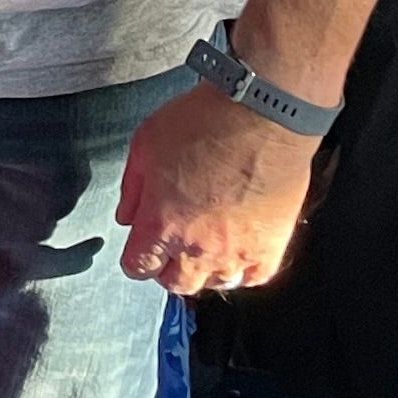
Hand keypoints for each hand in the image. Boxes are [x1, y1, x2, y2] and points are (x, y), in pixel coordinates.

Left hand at [114, 79, 325, 295]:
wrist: (262, 112)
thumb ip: (132, 187)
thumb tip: (127, 216)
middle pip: (176, 283)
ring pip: (214, 284)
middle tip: (172, 247)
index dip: (137, 258)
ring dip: (206, 269)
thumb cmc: (206, 120)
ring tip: (207, 245)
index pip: (137, 267)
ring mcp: (236, 251)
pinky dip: (243, 269)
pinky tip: (238, 250)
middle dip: (168, 268)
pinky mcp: (270, 246)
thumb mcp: (146, 142)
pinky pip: (253, 277)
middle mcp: (197, 247)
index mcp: (161, 223)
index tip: (142, 248)